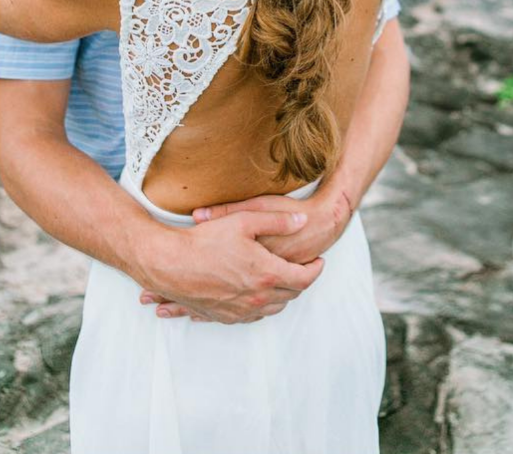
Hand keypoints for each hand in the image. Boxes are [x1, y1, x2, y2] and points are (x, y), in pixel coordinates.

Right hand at [138, 208, 324, 323]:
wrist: (169, 264)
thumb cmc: (205, 239)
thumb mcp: (245, 220)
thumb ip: (278, 222)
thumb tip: (303, 220)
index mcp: (267, 274)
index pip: (304, 279)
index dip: (315, 270)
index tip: (319, 261)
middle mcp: (257, 298)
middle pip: (291, 295)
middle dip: (301, 281)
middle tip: (304, 269)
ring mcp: (240, 311)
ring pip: (273, 308)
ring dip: (284, 295)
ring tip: (284, 280)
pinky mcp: (224, 316)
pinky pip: (253, 317)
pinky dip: (263, 306)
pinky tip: (260, 295)